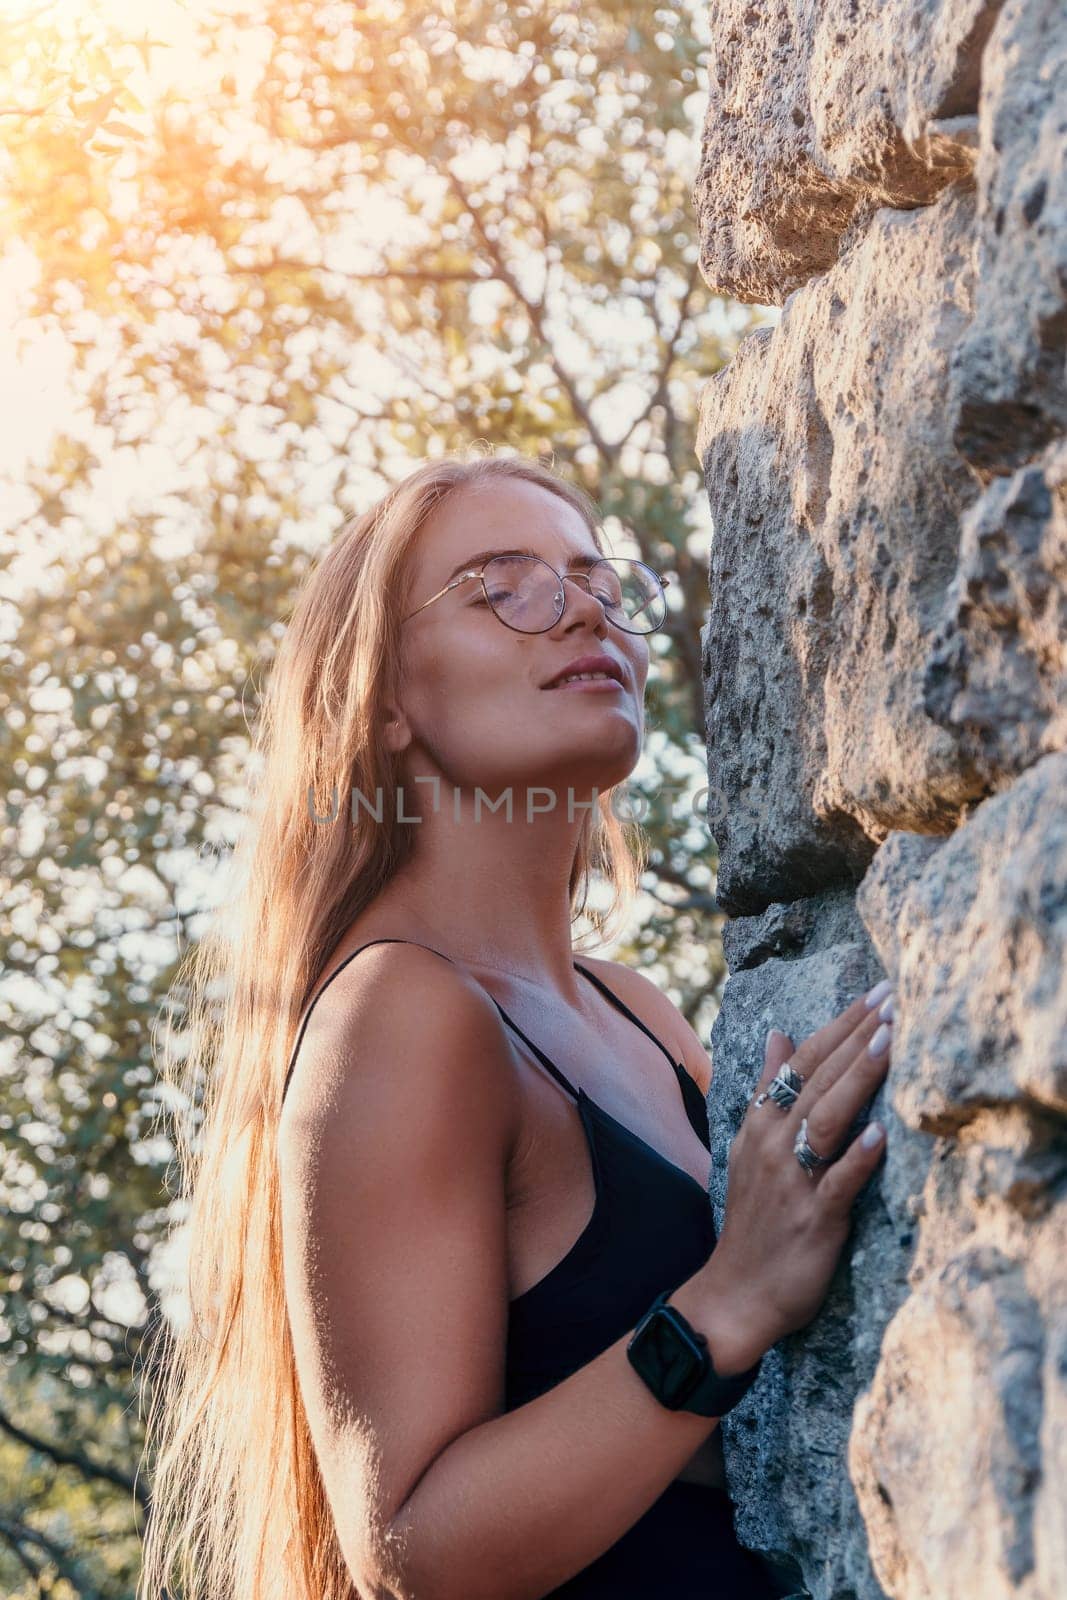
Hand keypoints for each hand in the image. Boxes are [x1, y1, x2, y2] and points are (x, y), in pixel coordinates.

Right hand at [709, 987, 892, 1356]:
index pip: (803, 1060)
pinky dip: (858, 1157)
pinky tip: (881, 1133)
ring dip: (858, 1079)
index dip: (839, 1026)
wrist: (737, 1292)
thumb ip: (769, 1088)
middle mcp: (774, 1143)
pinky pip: (837, 1182)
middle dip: (856, 1037)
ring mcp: (793, 1180)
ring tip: (889, 1043)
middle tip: (892, 1000)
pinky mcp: (814, 1218)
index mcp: (762, 1122)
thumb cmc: (755, 1218)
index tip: (874, 994)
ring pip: (828, 1119)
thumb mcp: (751, 1145)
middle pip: (819, 1079)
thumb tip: (780, 1034)